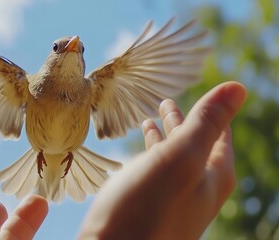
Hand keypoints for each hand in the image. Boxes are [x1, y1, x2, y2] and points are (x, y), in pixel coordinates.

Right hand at [78, 81, 246, 238]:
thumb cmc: (144, 208)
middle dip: (183, 120)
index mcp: (213, 176)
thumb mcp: (180, 157)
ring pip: (173, 156)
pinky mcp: (150, 205)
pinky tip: (138, 147)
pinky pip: (155, 169)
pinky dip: (150, 151)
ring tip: (151, 117)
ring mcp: (174, 199)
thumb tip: (238, 87)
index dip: (213, 110)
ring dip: (165, 134)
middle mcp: (198, 189)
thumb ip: (207, 123)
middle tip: (167, 100)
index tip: (205, 92)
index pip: (220, 133)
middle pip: (195, 144)